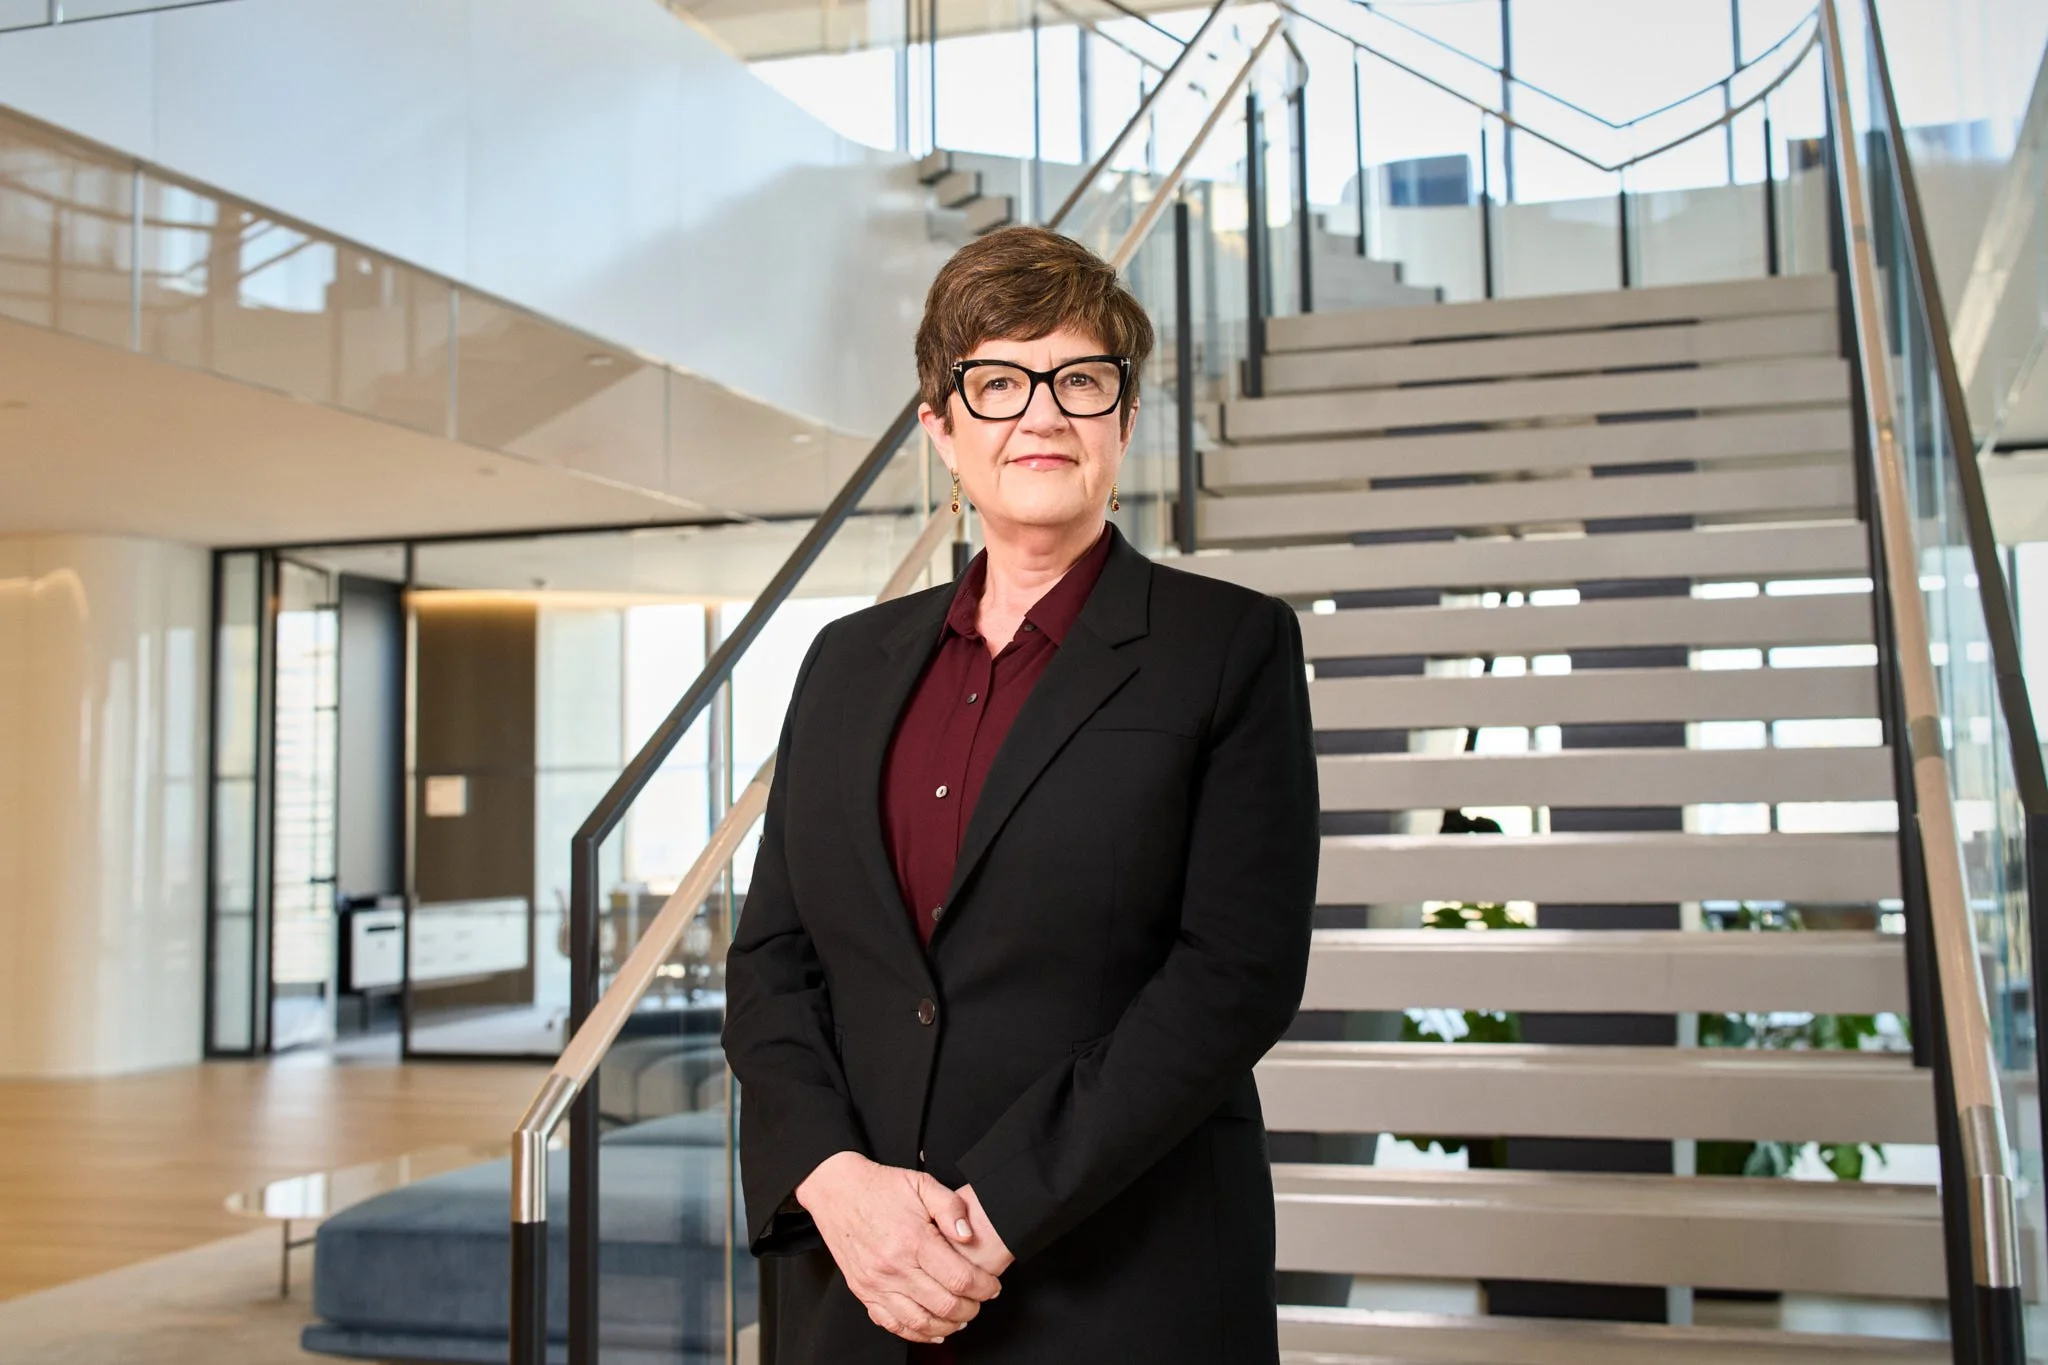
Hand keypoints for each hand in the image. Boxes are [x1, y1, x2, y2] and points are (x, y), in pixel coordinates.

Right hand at [795, 1152, 1003, 1342]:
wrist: (837, 1190)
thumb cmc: (880, 1187)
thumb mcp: (922, 1183)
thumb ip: (952, 1208)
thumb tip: (969, 1236)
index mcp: (913, 1240)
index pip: (960, 1278)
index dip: (984, 1287)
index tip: (992, 1286)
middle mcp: (893, 1267)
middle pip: (944, 1305)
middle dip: (971, 1308)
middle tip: (980, 1300)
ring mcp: (876, 1284)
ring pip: (920, 1322)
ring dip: (948, 1325)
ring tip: (962, 1316)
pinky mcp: (863, 1292)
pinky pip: (892, 1324)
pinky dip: (917, 1333)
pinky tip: (933, 1329)